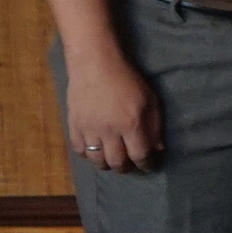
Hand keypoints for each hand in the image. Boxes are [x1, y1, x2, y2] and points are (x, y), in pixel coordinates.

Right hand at [66, 51, 165, 173]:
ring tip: (113, 160)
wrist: (94, 64)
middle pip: (117, 163)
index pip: (140, 155)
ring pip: (97, 160)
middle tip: (130, 165)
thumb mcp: (149, 99)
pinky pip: (79, 150)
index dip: (146, 165)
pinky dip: (88, 156)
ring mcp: (89, 130)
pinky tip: (95, 151)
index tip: (149, 166)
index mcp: (131, 124)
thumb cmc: (127, 79)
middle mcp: (109, 131)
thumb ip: (154, 126)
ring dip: (107, 164)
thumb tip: (157, 149)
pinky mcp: (73, 126)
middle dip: (126, 168)